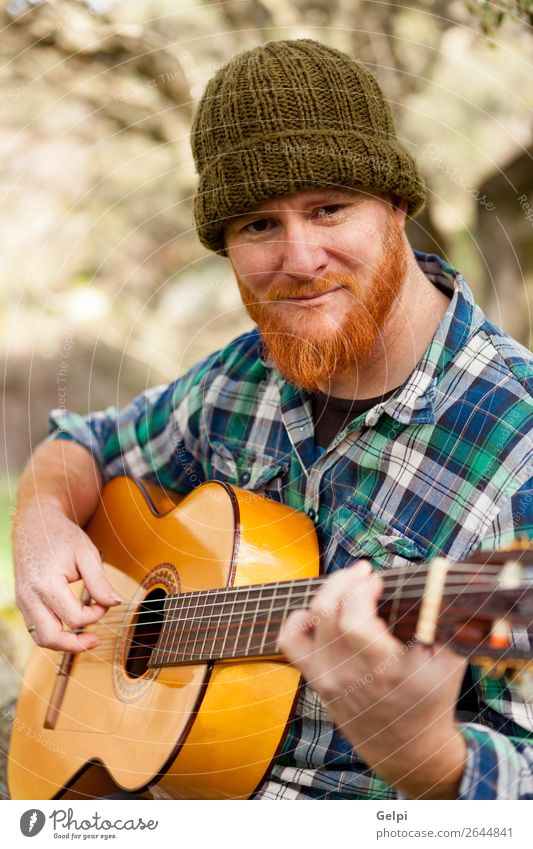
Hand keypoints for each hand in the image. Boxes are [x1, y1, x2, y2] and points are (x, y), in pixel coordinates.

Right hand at [12, 499, 121, 651]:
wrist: (35, 523)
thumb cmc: (61, 535)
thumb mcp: (86, 553)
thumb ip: (100, 581)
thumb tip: (115, 603)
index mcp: (46, 584)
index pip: (75, 617)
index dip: (96, 614)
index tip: (104, 601)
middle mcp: (30, 597)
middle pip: (51, 637)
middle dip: (76, 644)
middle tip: (95, 640)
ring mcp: (23, 601)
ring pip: (40, 638)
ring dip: (63, 643)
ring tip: (84, 639)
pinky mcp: (23, 602)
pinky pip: (35, 628)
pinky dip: (53, 633)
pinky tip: (70, 628)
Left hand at [277, 560, 466, 798]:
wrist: (408, 750)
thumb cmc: (431, 697)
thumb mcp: (450, 660)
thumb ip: (442, 619)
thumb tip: (438, 574)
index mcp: (386, 668)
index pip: (354, 619)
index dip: (361, 589)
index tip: (378, 578)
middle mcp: (350, 674)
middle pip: (328, 613)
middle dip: (344, 580)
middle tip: (363, 571)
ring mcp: (329, 679)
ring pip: (308, 621)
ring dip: (326, 593)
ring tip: (346, 584)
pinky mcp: (317, 681)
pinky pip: (290, 642)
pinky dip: (298, 619)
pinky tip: (319, 612)